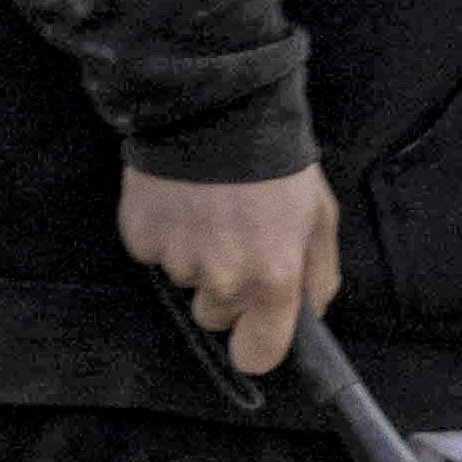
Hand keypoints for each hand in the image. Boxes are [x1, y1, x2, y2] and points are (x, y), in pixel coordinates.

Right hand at [120, 162, 338, 378]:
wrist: (220, 106)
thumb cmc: (278, 162)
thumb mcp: (319, 216)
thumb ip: (319, 275)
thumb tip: (308, 314)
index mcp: (273, 277)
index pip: (257, 355)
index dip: (256, 344)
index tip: (254, 328)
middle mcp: (224, 279)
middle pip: (216, 317)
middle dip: (226, 289)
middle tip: (236, 237)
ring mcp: (178, 260)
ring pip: (186, 282)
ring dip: (196, 255)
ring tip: (210, 207)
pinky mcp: (142, 239)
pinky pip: (154, 254)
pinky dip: (165, 233)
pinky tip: (182, 200)